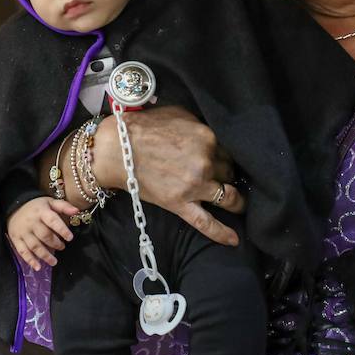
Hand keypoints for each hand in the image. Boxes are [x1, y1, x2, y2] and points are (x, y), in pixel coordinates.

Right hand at [6, 198, 77, 270]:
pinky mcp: (16, 239)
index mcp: (41, 212)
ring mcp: (23, 232)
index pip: (52, 221)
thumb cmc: (37, 206)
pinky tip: (38, 267)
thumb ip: (64, 206)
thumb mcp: (50, 202)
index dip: (62, 230)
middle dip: (55, 244)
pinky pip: (22, 251)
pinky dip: (30, 260)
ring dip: (45, 255)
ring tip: (54, 262)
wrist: (14, 206)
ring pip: (34, 246)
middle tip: (62, 247)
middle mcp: (32, 222)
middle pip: (44, 235)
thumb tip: (77, 211)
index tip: (70, 238)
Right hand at [90, 107, 245, 245]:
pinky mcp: (180, 204)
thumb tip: (213, 135)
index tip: (225, 160)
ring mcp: (194, 186)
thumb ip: (201, 127)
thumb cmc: (144, 128)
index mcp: (208, 138)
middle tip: (224, 177)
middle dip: (228, 174)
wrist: (117, 149)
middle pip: (229, 172)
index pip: (229, 151)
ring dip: (236, 201)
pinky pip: (206, 223)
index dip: (226, 156)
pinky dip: (222, 233)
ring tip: (238, 203)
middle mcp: (206, 163)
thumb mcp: (179, 115)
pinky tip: (234, 240)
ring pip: (228, 197)